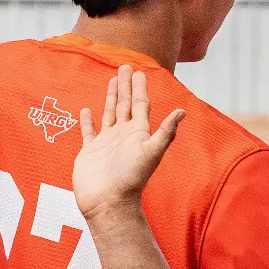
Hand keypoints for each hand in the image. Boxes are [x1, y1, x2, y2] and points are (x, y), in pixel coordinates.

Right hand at [73, 65, 184, 222]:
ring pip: (110, 113)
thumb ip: (165, 132)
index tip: (139, 71)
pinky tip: (86, 110)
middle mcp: (124, 136)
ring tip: (112, 80)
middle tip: (125, 66)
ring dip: (111, 97)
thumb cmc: (131, 179)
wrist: (109, 202)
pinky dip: (87, 121)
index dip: (140, 88)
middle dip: (126, 86)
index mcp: (138, 134)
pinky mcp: (90, 151)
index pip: (141, 105)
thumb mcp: (151, 152)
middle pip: (126, 105)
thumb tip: (182, 111)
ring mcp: (107, 143)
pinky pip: (89, 131)